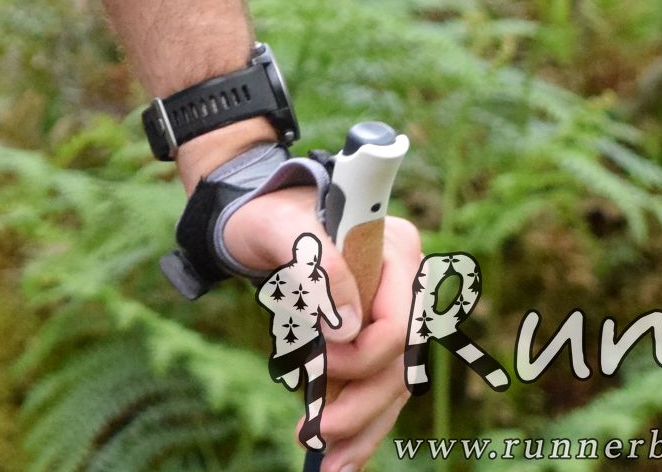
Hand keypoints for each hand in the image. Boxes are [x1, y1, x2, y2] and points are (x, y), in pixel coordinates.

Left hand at [225, 187, 420, 471]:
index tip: (318, 365)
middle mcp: (406, 284)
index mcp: (397, 249)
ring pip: (391, 384)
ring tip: (330, 462)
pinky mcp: (373, 337)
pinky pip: (375, 386)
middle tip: (320, 437)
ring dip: (362, 427)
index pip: (399, 324)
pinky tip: (342, 454)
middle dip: (362, 407)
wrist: (256, 220)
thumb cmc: (267, 215)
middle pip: (399, 363)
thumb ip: (316, 267)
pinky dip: (359, 422)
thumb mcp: (278, 228)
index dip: (363, 356)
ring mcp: (392, 312)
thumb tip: (346, 328)